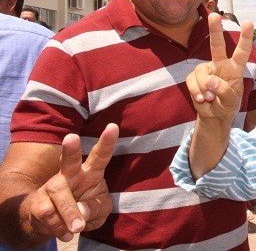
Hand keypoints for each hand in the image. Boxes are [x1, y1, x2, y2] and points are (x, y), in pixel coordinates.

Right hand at [27, 124, 118, 241]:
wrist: (55, 224)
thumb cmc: (85, 209)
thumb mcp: (100, 211)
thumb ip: (95, 208)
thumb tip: (80, 211)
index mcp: (91, 172)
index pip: (101, 155)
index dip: (107, 142)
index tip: (113, 126)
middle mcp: (70, 175)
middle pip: (69, 160)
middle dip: (71, 149)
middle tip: (71, 138)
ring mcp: (53, 187)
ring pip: (58, 193)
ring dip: (69, 212)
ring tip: (77, 228)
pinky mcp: (39, 202)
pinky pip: (48, 213)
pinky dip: (59, 226)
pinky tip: (66, 233)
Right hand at [186, 13, 252, 122]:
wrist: (214, 117)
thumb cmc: (227, 106)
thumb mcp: (232, 102)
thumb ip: (225, 91)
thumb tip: (211, 80)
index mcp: (234, 68)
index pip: (241, 51)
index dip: (245, 37)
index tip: (248, 22)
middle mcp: (221, 65)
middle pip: (217, 46)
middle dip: (215, 30)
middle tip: (214, 15)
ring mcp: (207, 70)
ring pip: (201, 72)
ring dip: (204, 88)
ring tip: (210, 98)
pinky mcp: (195, 77)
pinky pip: (192, 80)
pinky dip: (196, 91)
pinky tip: (202, 99)